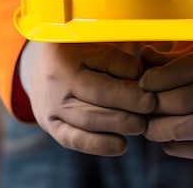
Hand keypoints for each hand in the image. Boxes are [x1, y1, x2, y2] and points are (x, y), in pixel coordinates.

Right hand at [21, 41, 155, 155]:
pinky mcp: (51, 127)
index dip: (129, 98)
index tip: (152, 101)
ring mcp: (49, 111)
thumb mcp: (95, 47)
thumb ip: (119, 62)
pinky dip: (98, 146)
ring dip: (116, 131)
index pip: (101, 90)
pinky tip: (120, 145)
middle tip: (148, 118)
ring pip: (85, 128)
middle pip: (93, 113)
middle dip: (126, 118)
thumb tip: (145, 79)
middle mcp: (53, 91)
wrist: (41, 64)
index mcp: (62, 65)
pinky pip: (74, 141)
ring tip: (139, 128)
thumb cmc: (77, 52)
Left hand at [138, 40, 192, 158]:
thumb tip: (141, 59)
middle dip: (153, 108)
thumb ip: (169, 56)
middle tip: (140, 107)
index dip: (149, 81)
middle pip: (181, 105)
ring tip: (149, 127)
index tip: (141, 83)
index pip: (173, 76)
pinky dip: (185, 150)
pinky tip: (167, 143)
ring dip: (164, 132)